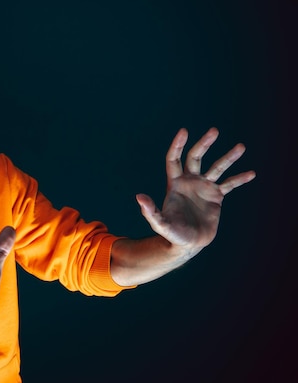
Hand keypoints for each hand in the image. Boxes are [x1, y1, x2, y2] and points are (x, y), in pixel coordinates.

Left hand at [136, 127, 255, 254]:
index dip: (177, 145)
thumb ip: (150, 211)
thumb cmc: (172, 234)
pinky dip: (239, 179)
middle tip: (214, 131)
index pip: (174, 159)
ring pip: (217, 168)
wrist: (188, 244)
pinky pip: (229, 184)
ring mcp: (204, 188)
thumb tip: (139, 197)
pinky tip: (251, 173)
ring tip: (241, 147)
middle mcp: (189, 181)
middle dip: (204, 144)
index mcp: (175, 184)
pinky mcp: (216, 197)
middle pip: (196, 157)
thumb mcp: (160, 224)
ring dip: (228, 158)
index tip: (184, 131)